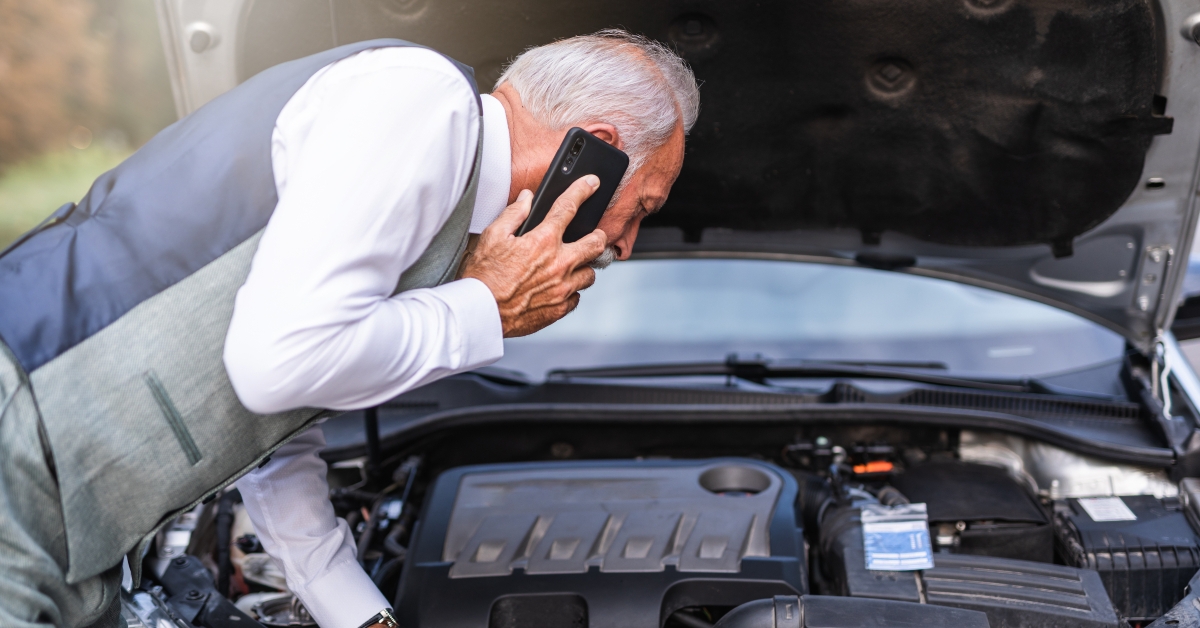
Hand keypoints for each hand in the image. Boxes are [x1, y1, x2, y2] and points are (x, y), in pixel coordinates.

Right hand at [461, 175, 606, 336]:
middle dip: (598, 236)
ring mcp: (562, 288)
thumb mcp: (492, 236)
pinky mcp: (559, 309)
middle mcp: (558, 264)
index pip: (568, 207)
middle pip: (595, 244)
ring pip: (590, 274)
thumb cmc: (483, 275)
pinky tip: (559, 288)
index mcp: (542, 241)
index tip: (591, 184)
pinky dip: (571, 291)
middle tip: (594, 236)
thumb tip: (526, 198)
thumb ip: (513, 214)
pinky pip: (577, 298)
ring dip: (583, 267)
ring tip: (573, 266)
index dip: (583, 191)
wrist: (481, 312)